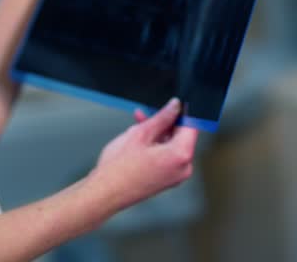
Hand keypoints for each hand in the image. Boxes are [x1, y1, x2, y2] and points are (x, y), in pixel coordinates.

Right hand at [87, 98, 197, 216]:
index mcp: (181, 156)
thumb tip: (175, 106)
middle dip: (165, 123)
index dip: (182, 112)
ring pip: (171, 145)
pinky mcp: (166, 180)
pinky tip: (139, 138)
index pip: (191, 126)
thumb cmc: (119, 168)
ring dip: (157, 133)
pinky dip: (156, 146)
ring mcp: (175, 176)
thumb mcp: (141, 133)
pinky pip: (166, 156)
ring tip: (138, 124)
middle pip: (181, 136)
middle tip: (148, 114)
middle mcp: (183, 168)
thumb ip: (162, 117)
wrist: (105, 192)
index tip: (174, 104)